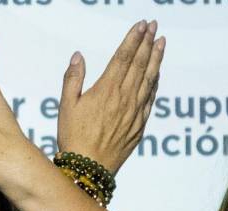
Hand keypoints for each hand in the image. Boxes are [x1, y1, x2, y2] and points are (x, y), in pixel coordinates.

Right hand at [57, 20, 163, 173]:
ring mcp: (134, 112)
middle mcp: (124, 98)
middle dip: (147, 43)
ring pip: (149, 79)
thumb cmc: (73, 137)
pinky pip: (150, 99)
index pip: (123, 57)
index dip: (133, 39)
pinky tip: (157, 74)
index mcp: (106, 90)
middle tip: (154, 26)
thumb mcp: (66, 106)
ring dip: (156, 59)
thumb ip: (73, 79)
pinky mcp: (139, 126)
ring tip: (161, 43)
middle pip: (139, 64)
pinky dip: (155, 84)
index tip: (141, 25)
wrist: (89, 168)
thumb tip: (78, 56)